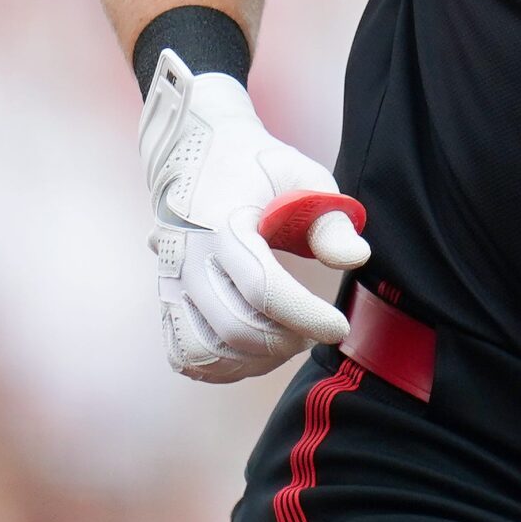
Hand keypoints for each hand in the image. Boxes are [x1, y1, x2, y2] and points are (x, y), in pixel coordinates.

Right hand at [138, 49, 370, 382]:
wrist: (193, 154)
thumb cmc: (257, 168)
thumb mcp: (302, 175)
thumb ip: (330, 219)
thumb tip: (356, 258)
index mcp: (221, 223)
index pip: (262, 288)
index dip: (305, 315)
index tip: (338, 326)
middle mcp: (186, 257)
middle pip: (234, 327)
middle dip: (285, 340)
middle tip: (316, 330)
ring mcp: (169, 282)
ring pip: (205, 350)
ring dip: (255, 360)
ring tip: (288, 339)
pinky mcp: (164, 300)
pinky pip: (185, 354)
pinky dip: (222, 366)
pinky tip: (255, 351)